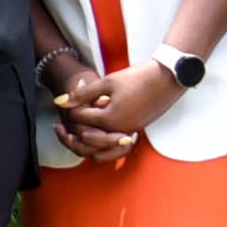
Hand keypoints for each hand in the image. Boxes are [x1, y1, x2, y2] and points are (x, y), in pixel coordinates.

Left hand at [58, 63, 182, 151]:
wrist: (167, 78)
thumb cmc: (137, 78)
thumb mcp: (107, 82)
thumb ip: (82, 94)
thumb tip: (59, 102)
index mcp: (109, 119)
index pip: (80, 119)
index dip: (71, 109)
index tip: (68, 101)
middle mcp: (118, 131)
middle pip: (87, 142)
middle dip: (72, 133)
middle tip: (63, 123)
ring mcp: (128, 133)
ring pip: (101, 149)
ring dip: (87, 141)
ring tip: (79, 129)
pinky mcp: (135, 131)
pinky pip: (114, 144)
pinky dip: (102, 140)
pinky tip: (100, 125)